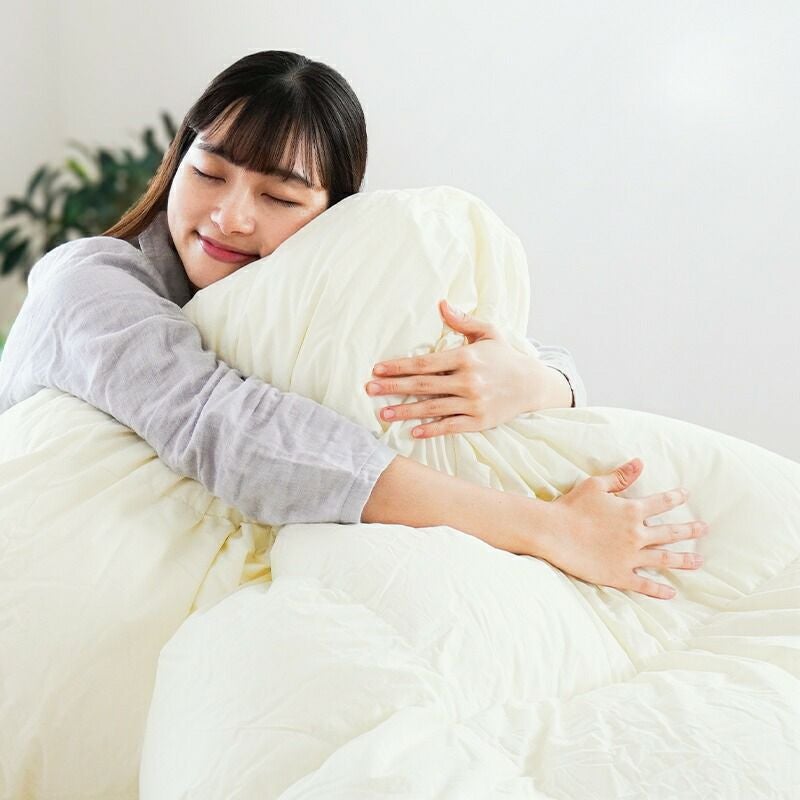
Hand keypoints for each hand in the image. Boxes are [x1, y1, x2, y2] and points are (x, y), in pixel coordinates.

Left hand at [366, 299, 539, 437]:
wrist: (533, 385)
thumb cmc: (505, 357)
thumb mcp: (488, 333)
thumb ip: (463, 321)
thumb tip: (441, 304)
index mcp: (467, 357)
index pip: (425, 363)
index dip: (399, 366)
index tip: (377, 369)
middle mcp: (468, 381)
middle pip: (423, 385)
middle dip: (393, 387)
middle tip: (369, 390)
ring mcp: (473, 403)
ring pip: (432, 408)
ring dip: (405, 411)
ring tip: (383, 413)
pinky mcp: (479, 421)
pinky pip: (450, 426)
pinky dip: (431, 429)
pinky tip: (413, 431)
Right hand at [533, 458, 708, 599]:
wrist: (553, 532)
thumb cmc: (572, 507)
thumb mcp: (595, 485)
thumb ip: (620, 476)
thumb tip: (640, 463)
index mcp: (632, 510)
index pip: (661, 502)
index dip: (675, 497)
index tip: (685, 495)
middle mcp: (636, 534)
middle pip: (670, 533)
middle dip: (689, 530)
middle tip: (703, 529)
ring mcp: (630, 557)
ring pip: (664, 559)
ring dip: (683, 561)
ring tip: (699, 562)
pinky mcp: (619, 575)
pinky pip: (644, 584)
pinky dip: (659, 589)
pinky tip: (671, 592)